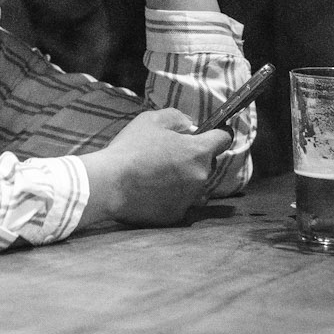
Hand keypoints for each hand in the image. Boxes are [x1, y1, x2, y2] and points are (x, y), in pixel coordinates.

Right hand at [81, 107, 231, 229]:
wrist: (109, 184)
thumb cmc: (130, 149)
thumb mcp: (151, 120)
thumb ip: (177, 117)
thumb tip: (189, 124)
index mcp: (198, 151)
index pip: (224, 138)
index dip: (218, 133)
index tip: (213, 133)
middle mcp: (200, 176)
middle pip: (208, 163)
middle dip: (195, 157)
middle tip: (170, 154)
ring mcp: (190, 199)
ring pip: (197, 186)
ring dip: (186, 179)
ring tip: (161, 175)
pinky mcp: (177, 215)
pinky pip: (182, 203)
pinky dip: (173, 197)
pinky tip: (153, 191)